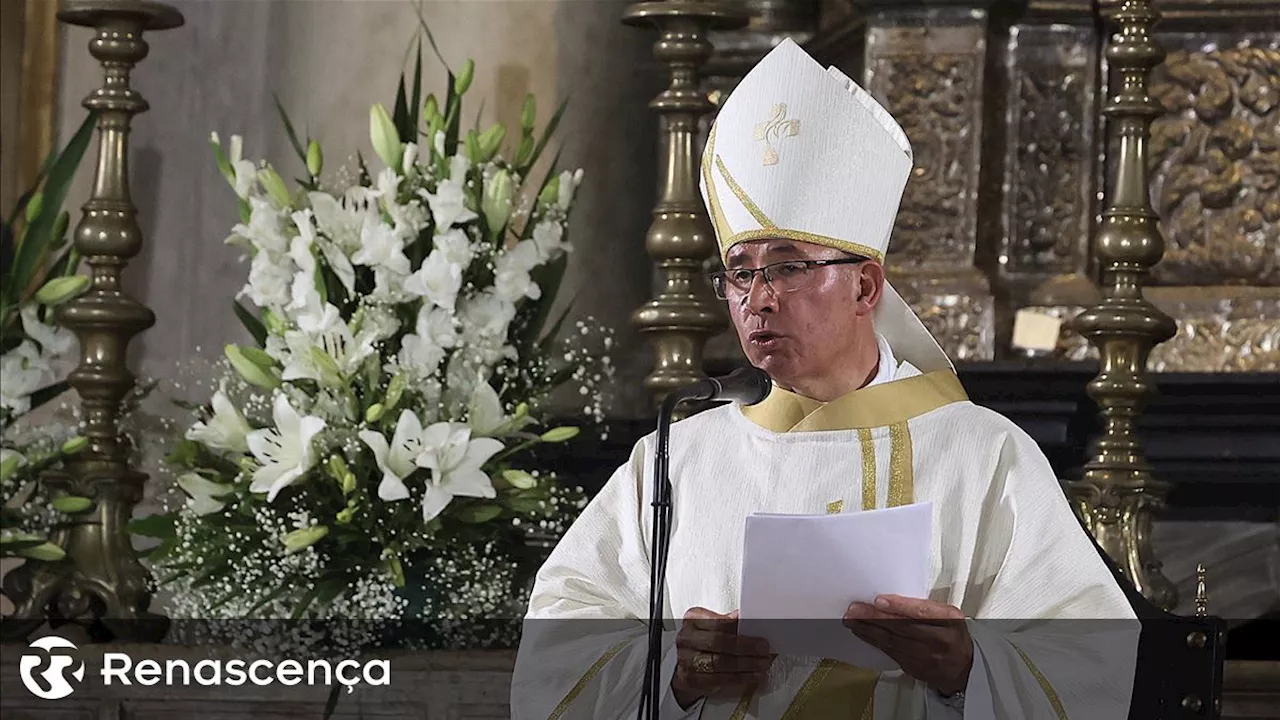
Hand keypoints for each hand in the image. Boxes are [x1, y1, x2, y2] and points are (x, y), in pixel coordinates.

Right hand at [671, 607, 773, 708]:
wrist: (687, 664)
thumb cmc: (703, 642)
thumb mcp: (713, 626)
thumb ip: (730, 623)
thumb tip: (750, 620)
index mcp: (693, 619)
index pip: (718, 622)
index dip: (740, 629)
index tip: (758, 635)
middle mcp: (686, 638)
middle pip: (717, 641)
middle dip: (744, 647)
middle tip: (763, 650)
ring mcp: (686, 659)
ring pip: (718, 662)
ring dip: (744, 664)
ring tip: (760, 664)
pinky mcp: (690, 679)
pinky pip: (717, 679)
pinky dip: (738, 678)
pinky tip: (750, 676)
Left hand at [843, 594, 972, 695]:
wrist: (963, 668)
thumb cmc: (951, 635)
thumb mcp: (947, 616)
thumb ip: (924, 608)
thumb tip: (890, 600)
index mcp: (949, 621)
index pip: (922, 612)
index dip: (899, 607)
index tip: (879, 601)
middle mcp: (939, 640)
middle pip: (903, 627)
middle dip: (875, 618)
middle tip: (854, 610)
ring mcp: (926, 657)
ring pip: (893, 642)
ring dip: (868, 630)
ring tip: (851, 620)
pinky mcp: (915, 668)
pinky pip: (890, 652)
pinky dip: (874, 641)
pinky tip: (863, 633)